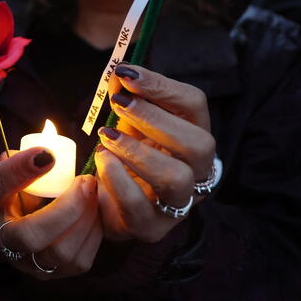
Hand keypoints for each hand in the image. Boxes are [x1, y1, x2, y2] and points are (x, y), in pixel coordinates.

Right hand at [0, 147, 102, 279]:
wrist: (12, 231)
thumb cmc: (11, 198)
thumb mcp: (5, 177)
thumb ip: (18, 166)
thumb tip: (43, 154)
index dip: (19, 170)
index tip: (47, 154)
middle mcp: (5, 245)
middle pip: (32, 235)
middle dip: (67, 207)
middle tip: (86, 181)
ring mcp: (31, 265)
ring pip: (61, 253)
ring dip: (84, 219)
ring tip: (92, 194)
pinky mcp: (56, 273)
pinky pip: (80, 260)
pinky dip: (92, 233)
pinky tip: (94, 213)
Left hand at [93, 63, 214, 242]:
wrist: (103, 202)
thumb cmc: (124, 154)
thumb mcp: (126, 121)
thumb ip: (125, 97)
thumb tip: (119, 74)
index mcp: (193, 136)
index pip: (195, 105)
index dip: (162, 86)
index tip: (126, 73)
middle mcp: (196, 171)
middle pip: (199, 143)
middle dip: (156, 119)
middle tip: (119, 103)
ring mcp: (178, 203)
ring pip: (176, 178)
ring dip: (137, 152)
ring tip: (106, 138)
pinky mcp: (151, 227)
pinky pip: (140, 208)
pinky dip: (117, 181)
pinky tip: (101, 163)